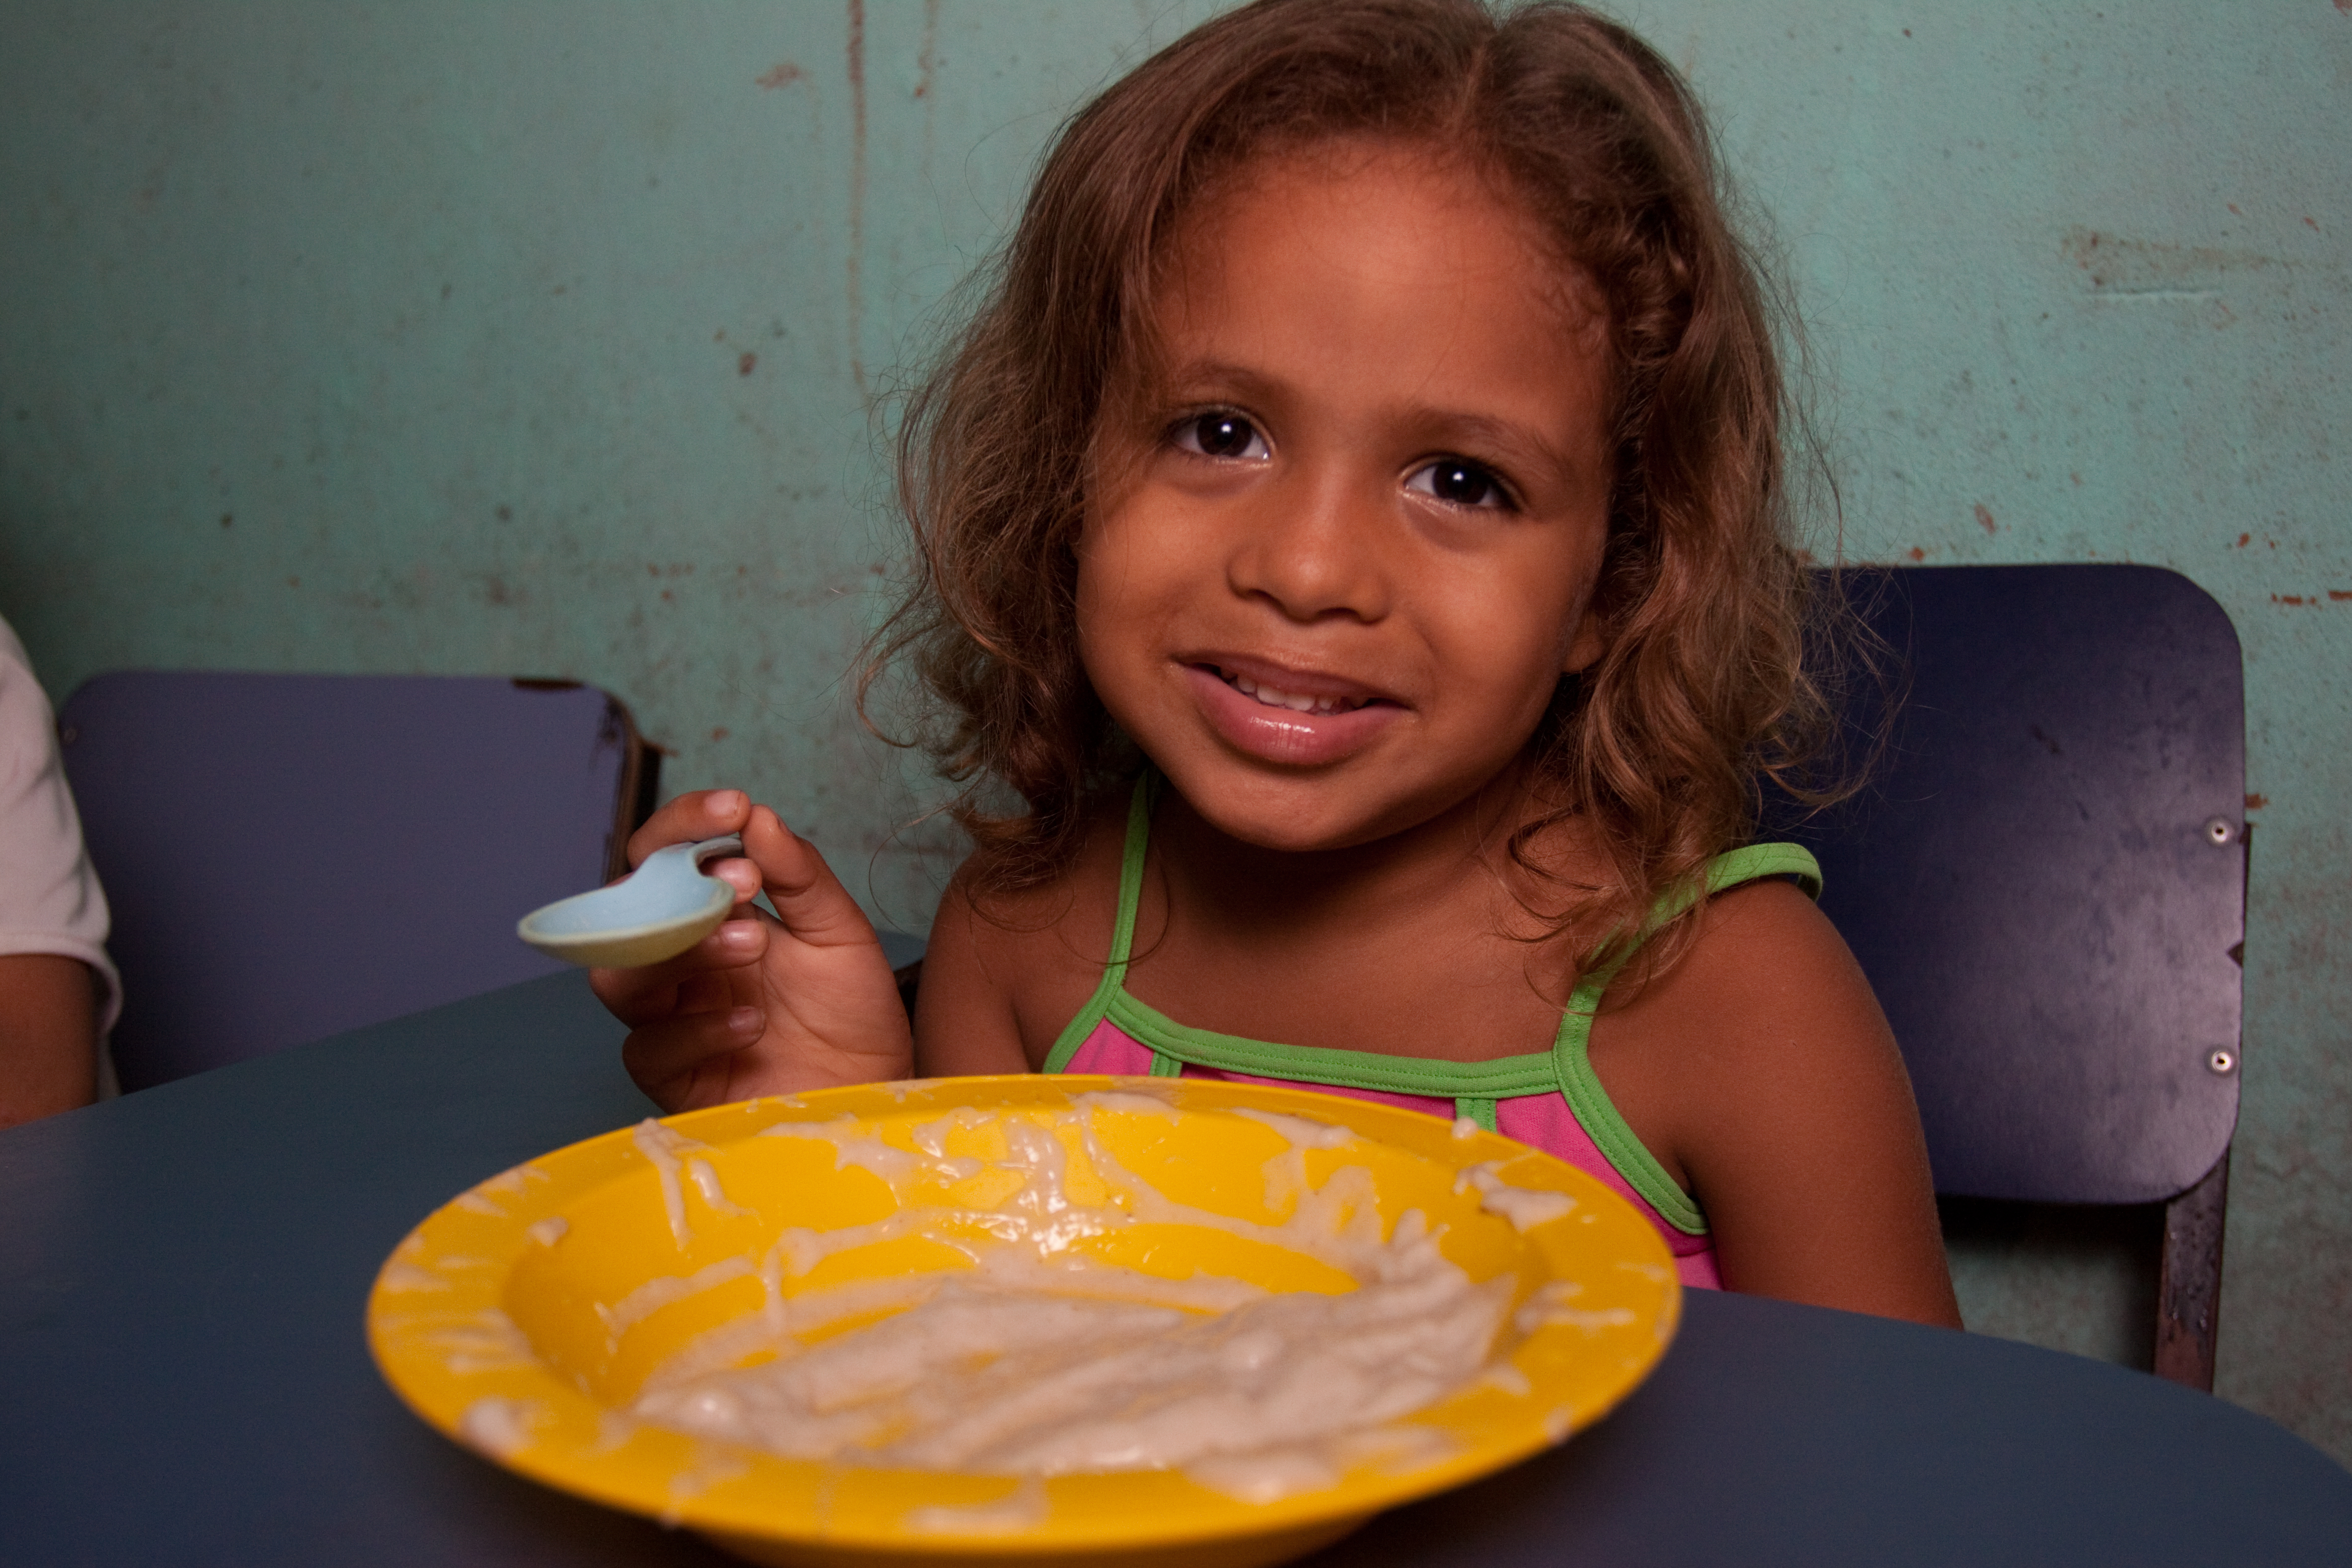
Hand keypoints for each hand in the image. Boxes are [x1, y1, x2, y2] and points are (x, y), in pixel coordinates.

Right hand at [589, 790, 912, 1111]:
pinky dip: (695, 1029)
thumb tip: (758, 816)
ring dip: (682, 951)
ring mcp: (672, 1019)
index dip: (684, 825)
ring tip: (754, 944)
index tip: (733, 808)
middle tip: (745, 882)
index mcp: (711, 917)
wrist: (874, 1092)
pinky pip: (647, 1049)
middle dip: (676, 887)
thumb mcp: (840, 933)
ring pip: (619, 976)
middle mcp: (681, 963)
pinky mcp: (675, 1079)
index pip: (664, 856)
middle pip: (623, 910)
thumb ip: (800, 876)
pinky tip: (750, 1023)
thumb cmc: (853, 1014)